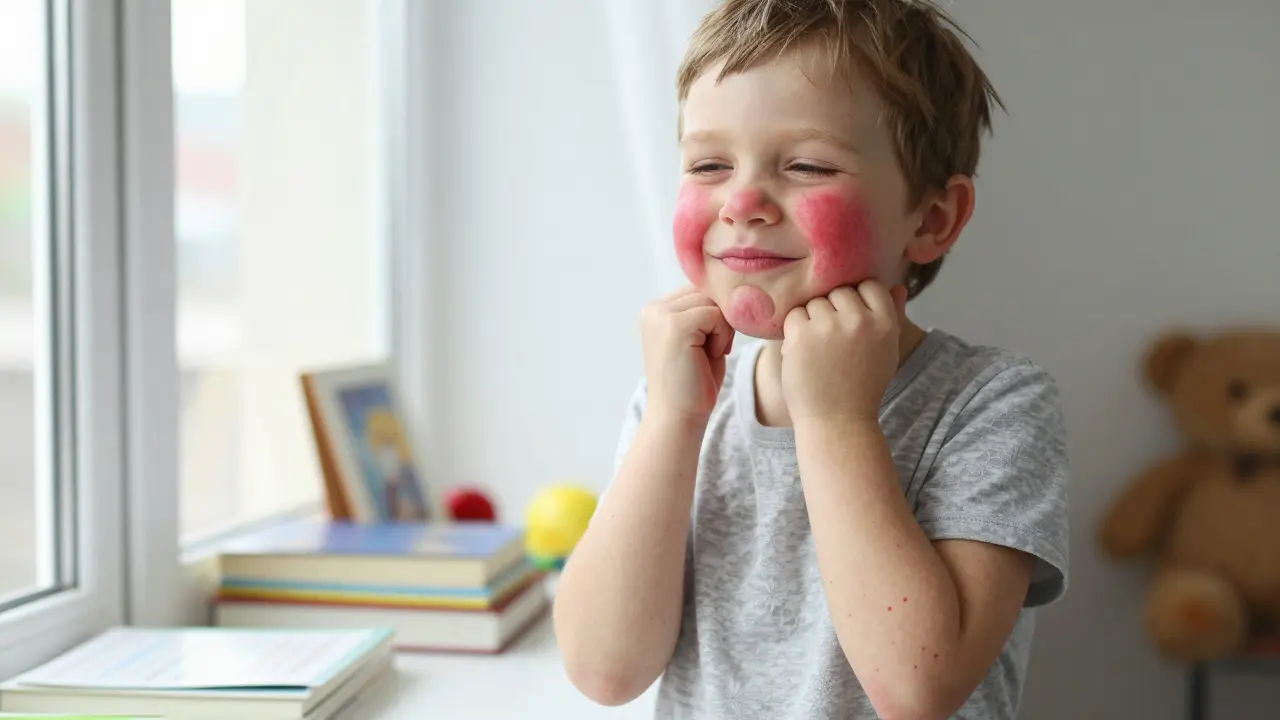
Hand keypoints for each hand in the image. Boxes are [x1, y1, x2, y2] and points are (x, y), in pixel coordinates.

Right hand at [639, 286, 735, 418]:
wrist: (679, 418)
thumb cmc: (694, 383)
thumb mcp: (698, 338)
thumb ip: (704, 310)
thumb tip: (727, 284)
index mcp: (655, 310)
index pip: (698, 290)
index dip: (714, 315)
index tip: (708, 344)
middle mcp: (653, 308)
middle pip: (707, 292)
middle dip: (719, 320)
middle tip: (710, 351)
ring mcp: (661, 315)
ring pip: (714, 302)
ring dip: (722, 329)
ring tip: (708, 354)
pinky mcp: (674, 325)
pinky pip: (716, 315)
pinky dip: (722, 336)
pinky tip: (711, 355)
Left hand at [781, 281, 907, 423]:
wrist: (836, 421)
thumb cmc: (863, 388)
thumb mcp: (887, 352)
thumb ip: (894, 316)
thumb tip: (898, 286)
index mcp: (885, 323)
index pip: (870, 286)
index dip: (857, 299)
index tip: (851, 320)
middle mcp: (859, 320)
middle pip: (839, 291)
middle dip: (833, 310)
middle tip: (832, 340)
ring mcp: (829, 326)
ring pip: (815, 302)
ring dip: (813, 320)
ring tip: (818, 348)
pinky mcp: (802, 334)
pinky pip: (795, 314)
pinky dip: (795, 330)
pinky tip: (803, 351)